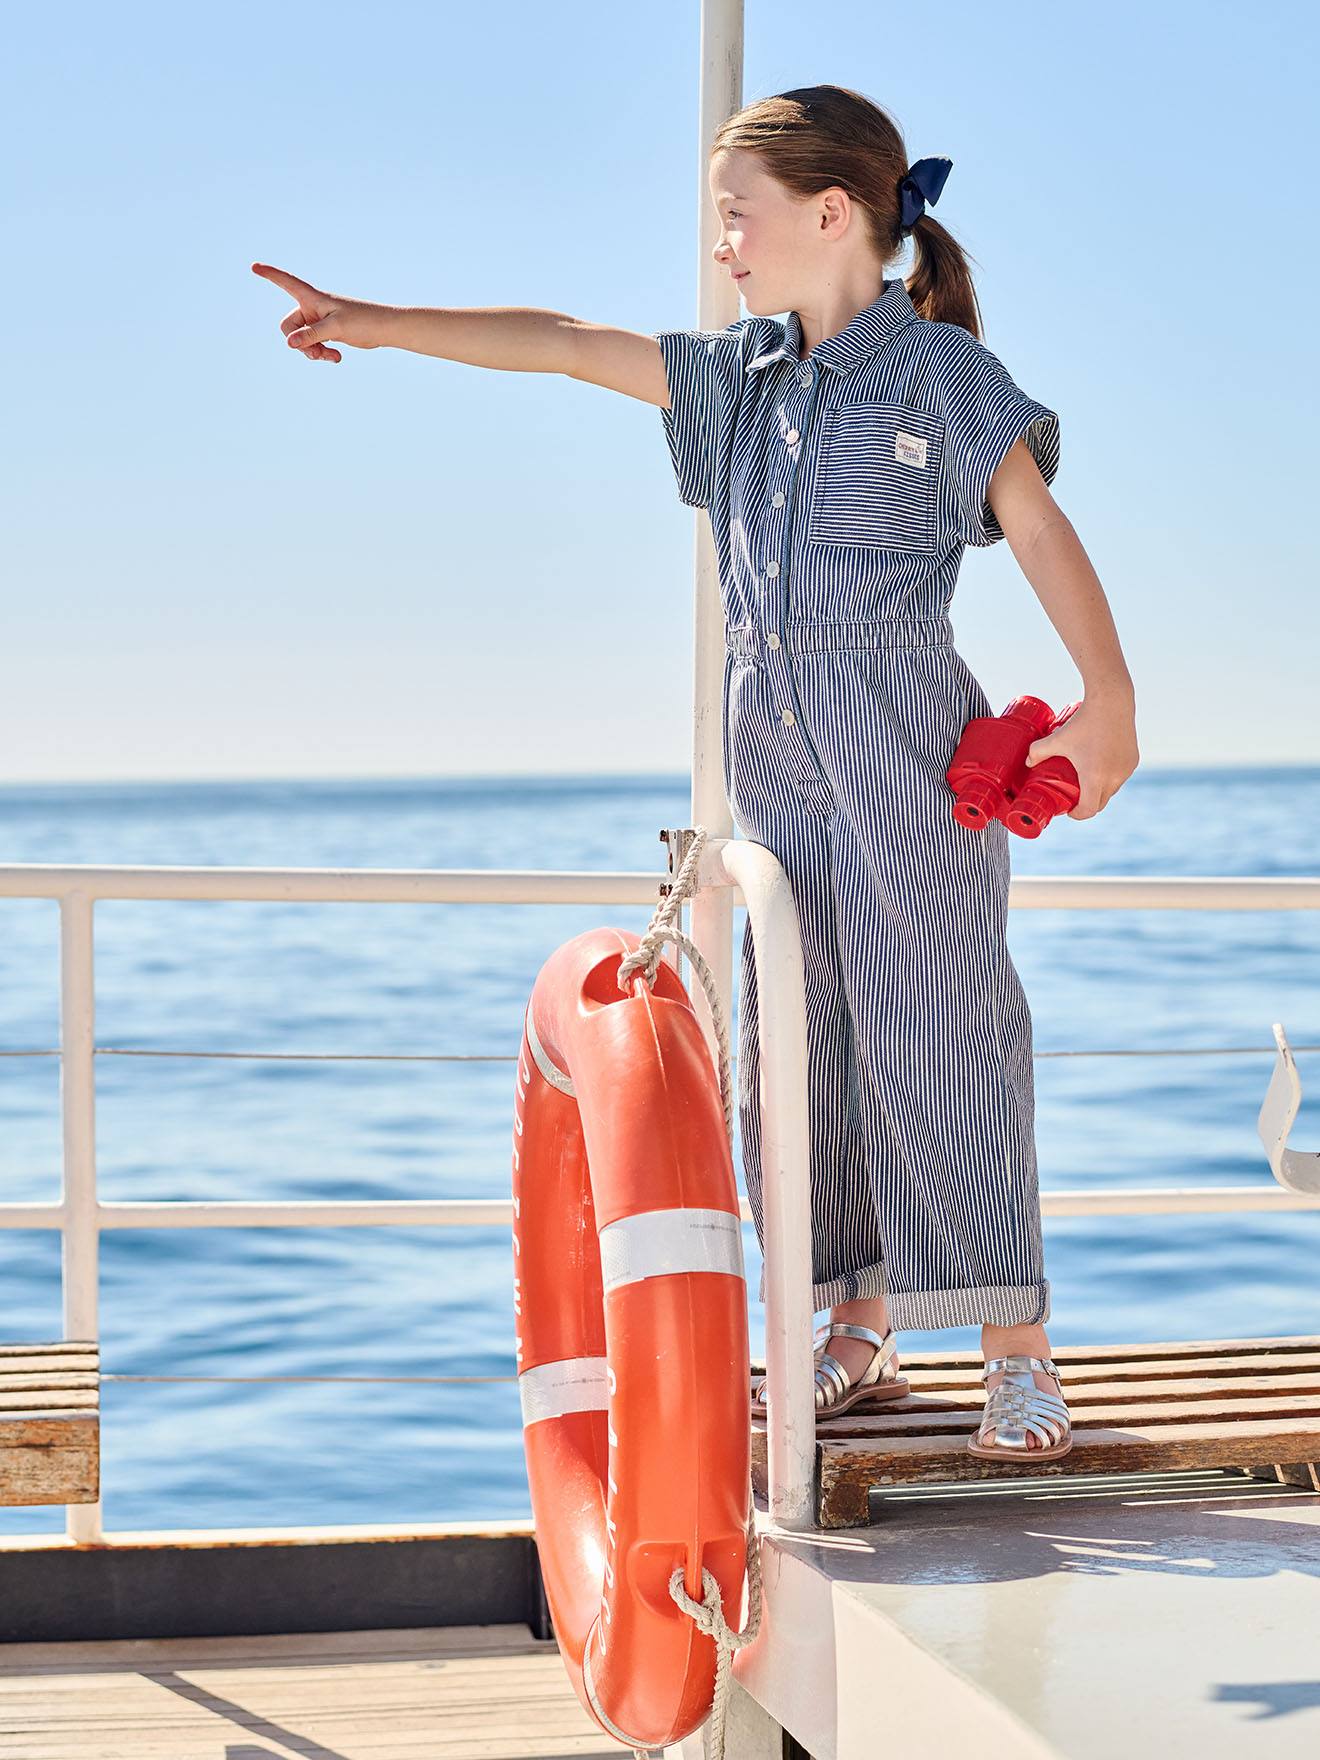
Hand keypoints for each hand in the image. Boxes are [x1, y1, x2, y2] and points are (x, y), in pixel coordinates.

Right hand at [251, 262, 388, 361]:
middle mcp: (313, 307)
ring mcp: (318, 321)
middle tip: (316, 353)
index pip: (286, 282)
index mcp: (313, 298)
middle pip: (289, 326)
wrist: (385, 329)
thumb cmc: (363, 321)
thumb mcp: (335, 328)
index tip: (253, 266)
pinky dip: (322, 353)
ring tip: (330, 356)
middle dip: (299, 342)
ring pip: (301, 340)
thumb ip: (311, 335)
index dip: (270, 274)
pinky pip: (313, 345)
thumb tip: (288, 343)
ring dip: (312, 351)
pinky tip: (337, 358)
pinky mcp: (327, 332)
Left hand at [1023, 693, 1138, 819]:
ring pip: (1111, 790)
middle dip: (1085, 803)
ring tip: (1085, 782)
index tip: (1068, 809)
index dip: (1076, 814)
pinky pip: (1120, 777)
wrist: (1111, 700)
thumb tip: (1027, 763)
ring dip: (1099, 791)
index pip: (1088, 810)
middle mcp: (1114, 777)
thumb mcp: (1057, 738)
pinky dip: (1110, 778)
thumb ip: (1037, 751)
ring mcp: (1126, 769)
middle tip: (1072, 796)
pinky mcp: (1133, 760)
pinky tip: (1100, 771)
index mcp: (1095, 777)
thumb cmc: (1083, 720)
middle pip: (1099, 803)